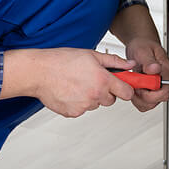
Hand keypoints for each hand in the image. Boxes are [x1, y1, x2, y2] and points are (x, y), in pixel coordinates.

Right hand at [3, 47, 134, 118]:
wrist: (39, 72)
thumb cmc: (61, 61)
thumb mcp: (91, 55)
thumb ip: (114, 62)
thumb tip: (129, 65)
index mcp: (102, 80)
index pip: (127, 93)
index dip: (125, 89)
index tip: (122, 86)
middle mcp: (95, 95)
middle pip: (111, 100)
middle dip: (105, 92)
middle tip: (92, 81)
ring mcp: (84, 106)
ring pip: (95, 104)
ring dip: (91, 97)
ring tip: (77, 84)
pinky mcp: (73, 113)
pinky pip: (82, 110)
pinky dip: (78, 102)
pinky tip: (70, 91)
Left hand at [118, 34, 168, 112]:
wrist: (139, 45)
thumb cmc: (143, 45)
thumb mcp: (143, 50)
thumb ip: (149, 61)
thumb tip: (154, 69)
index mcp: (166, 71)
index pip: (165, 91)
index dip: (152, 94)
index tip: (141, 87)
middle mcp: (164, 80)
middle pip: (158, 100)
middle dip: (143, 97)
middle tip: (135, 85)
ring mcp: (157, 86)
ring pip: (150, 103)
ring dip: (138, 98)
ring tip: (133, 85)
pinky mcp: (149, 89)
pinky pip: (143, 102)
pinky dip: (136, 97)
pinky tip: (133, 87)